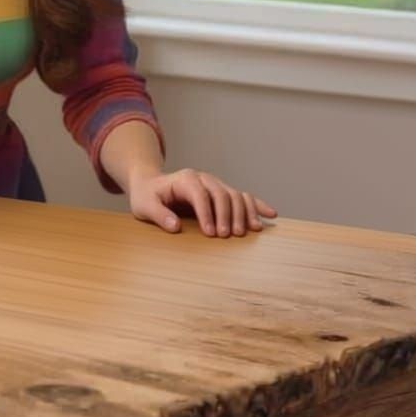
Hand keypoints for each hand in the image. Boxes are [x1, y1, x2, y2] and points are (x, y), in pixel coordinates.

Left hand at [129, 168, 277, 236]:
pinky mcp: (222, 193)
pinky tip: (271, 215)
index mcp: (185, 179)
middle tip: (227, 237)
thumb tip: (175, 226)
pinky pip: (244, 196)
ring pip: (236, 194)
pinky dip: (257, 205)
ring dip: (244, 212)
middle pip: (221, 193)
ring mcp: (215, 184)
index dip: (207, 213)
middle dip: (226, 215)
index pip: (200, 194)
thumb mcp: (144, 205)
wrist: (151, 185)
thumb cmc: (147, 197)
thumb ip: (158, 215)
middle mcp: (203, 179)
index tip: (211, 233)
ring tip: (248, 232)